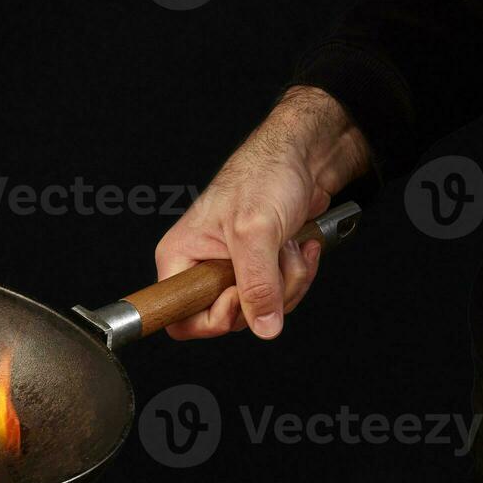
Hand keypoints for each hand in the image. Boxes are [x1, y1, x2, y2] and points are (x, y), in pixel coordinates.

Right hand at [155, 85, 371, 339]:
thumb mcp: (257, 231)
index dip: (215, 317)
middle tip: (274, 258)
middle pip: (231, 318)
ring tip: (287, 245)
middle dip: (266, 292)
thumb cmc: (265, 173)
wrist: (302, 155)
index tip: (240, 294)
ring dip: (288, 281)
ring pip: (261, 309)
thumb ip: (258, 285)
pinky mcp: (260, 267)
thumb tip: (263, 327)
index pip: (182, 318)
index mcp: (180, 257)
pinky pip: (280, 295)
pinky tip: (299, 247)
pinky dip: (298, 274)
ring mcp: (232, 268)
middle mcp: (202, 265)